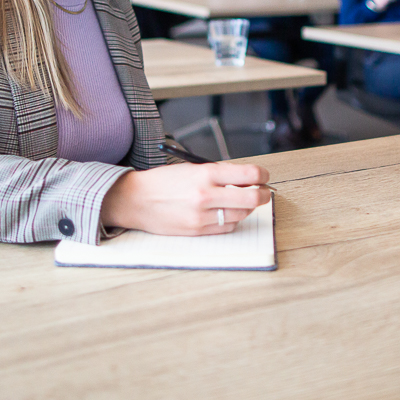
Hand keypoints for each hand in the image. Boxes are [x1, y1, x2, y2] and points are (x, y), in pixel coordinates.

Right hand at [100, 162, 270, 235]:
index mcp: (205, 173)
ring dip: (246, 208)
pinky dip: (231, 220)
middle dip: (263, 195)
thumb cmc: (163, 181)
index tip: (264, 176)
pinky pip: (226, 228)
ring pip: (240, 214)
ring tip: (241, 201)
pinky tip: (225, 213)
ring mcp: (201, 216)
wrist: (135, 200)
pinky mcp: (197, 231)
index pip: (249, 174)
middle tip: (264, 192)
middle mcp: (205, 195)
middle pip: (251, 198)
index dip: (262, 175)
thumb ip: (219, 173)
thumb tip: (247, 178)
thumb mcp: (191, 168)